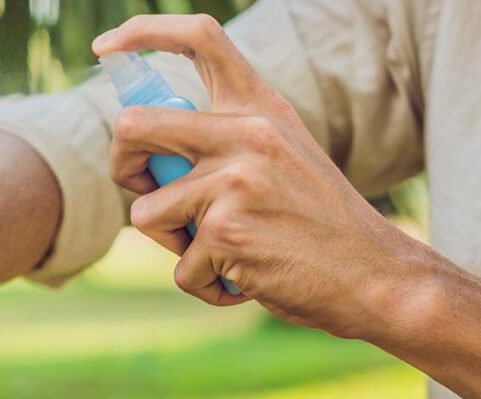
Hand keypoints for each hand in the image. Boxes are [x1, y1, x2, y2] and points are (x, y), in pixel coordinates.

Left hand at [93, 15, 425, 337]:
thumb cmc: (317, 222)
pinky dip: (205, 284)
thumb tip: (141, 143)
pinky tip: (244, 280)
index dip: (142, 32)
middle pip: (133, 126)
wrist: (374, 275)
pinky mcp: (226, 233)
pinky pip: (180, 268)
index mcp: (260, 108)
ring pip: (145, 213)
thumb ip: (224, 140)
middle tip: (144, 190)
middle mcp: (247, 134)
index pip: (199, 38)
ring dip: (171, 243)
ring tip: (220, 251)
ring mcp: (234, 182)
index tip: (105, 48)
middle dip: (120, 166)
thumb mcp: (281, 156)